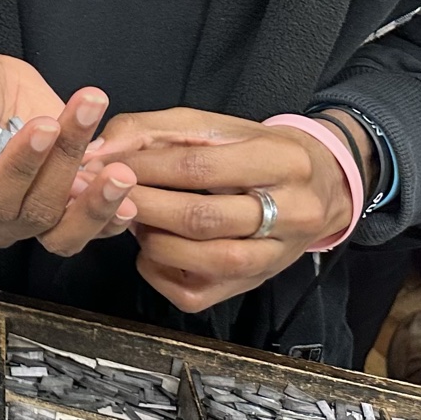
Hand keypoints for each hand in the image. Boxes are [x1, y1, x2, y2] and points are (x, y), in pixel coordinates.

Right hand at [0, 40, 137, 254]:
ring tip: (118, 171)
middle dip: (61, 169)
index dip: (21, 167)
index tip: (43, 126)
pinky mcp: (64, 193)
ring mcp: (33, 206)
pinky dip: (112, 204)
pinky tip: (123, 178)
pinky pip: (92, 218)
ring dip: (96, 201)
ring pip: (68, 226)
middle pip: (35, 213)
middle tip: (77, 127)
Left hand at [90, 108, 356, 311]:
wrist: (322, 187)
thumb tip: (98, 150)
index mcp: (280, 161)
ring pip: (201, 261)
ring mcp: (273, 258)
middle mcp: (289, 213)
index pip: (199, 168)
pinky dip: (159, 272)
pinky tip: (150, 247)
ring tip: (130, 216)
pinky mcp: (253, 287)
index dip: (143, 166)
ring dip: (151, 238)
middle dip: (141, 204)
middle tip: (103, 192)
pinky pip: (196, 294)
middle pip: (201, 218)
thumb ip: (152, 130)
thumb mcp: (212, 125)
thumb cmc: (256, 149)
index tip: (101, 162)